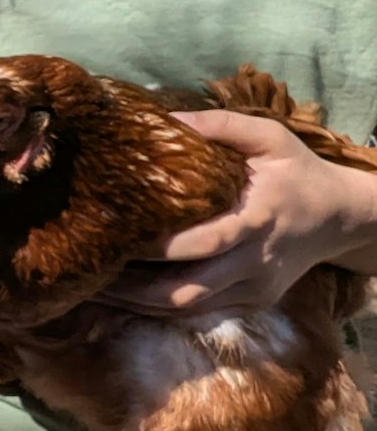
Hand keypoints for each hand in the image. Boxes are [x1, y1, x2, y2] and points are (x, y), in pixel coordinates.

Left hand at [102, 109, 366, 315]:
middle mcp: (255, 261)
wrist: (343, 217)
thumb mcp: (269, 136)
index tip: (118, 237)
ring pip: (188, 308)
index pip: (206, 242)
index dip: (161, 247)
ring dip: (137, 305)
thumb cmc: (298, 171)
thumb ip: (220, 125)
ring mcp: (254, 288)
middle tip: (86, 273)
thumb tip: (163, 118)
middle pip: (188, 289)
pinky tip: (123, 297)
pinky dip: (158, 309)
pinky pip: (199, 312)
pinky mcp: (251, 302)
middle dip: (133, 289)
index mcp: (258, 219)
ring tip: (91, 290)